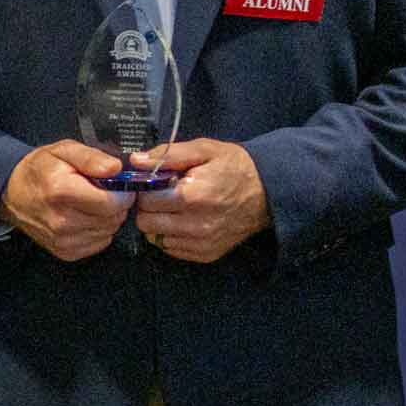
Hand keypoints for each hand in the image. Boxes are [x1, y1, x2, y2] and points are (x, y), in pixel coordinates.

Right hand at [1, 141, 134, 260]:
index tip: (117, 185)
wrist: (12, 193)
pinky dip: (98, 230)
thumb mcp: (64, 150)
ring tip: (91, 204)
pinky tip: (85, 217)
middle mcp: (61, 220)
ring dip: (107, 218)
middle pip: (113, 218)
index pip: (112, 202)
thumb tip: (115, 168)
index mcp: (61, 191)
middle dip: (115, 204)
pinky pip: (99, 243)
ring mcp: (62, 239)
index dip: (121, 192)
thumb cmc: (40, 170)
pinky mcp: (65, 252)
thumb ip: (91, 157)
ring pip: (109, 231)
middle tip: (102, 192)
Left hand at [128, 138, 268, 263]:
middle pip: (146, 222)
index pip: (146, 200)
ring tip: (176, 208)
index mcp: (191, 196)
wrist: (268, 192)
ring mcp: (201, 243)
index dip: (147, 189)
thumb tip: (136, 161)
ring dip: (160, 223)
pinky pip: (172, 249)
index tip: (156, 183)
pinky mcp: (206, 254)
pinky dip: (173, 235)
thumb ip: (168, 155)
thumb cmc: (234, 166)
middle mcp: (195, 225)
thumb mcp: (204, 150)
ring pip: (156, 238)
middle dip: (150, 207)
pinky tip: (186, 221)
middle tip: (163, 196)